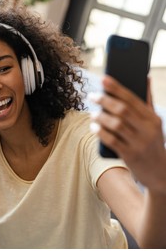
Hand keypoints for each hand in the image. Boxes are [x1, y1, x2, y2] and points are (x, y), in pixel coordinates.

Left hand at [91, 75, 165, 193]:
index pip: (132, 98)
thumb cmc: (151, 143)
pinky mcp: (130, 155)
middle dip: (105, 100)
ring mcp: (139, 143)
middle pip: (123, 110)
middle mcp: (148, 129)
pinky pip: (112, 141)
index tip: (103, 79)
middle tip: (92, 95)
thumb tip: (145, 77)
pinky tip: (93, 127)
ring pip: (116, 125)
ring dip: (101, 117)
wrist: (161, 173)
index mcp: (153, 118)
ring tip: (92, 114)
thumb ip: (147, 102)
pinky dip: (101, 133)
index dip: (116, 88)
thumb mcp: (154, 124)